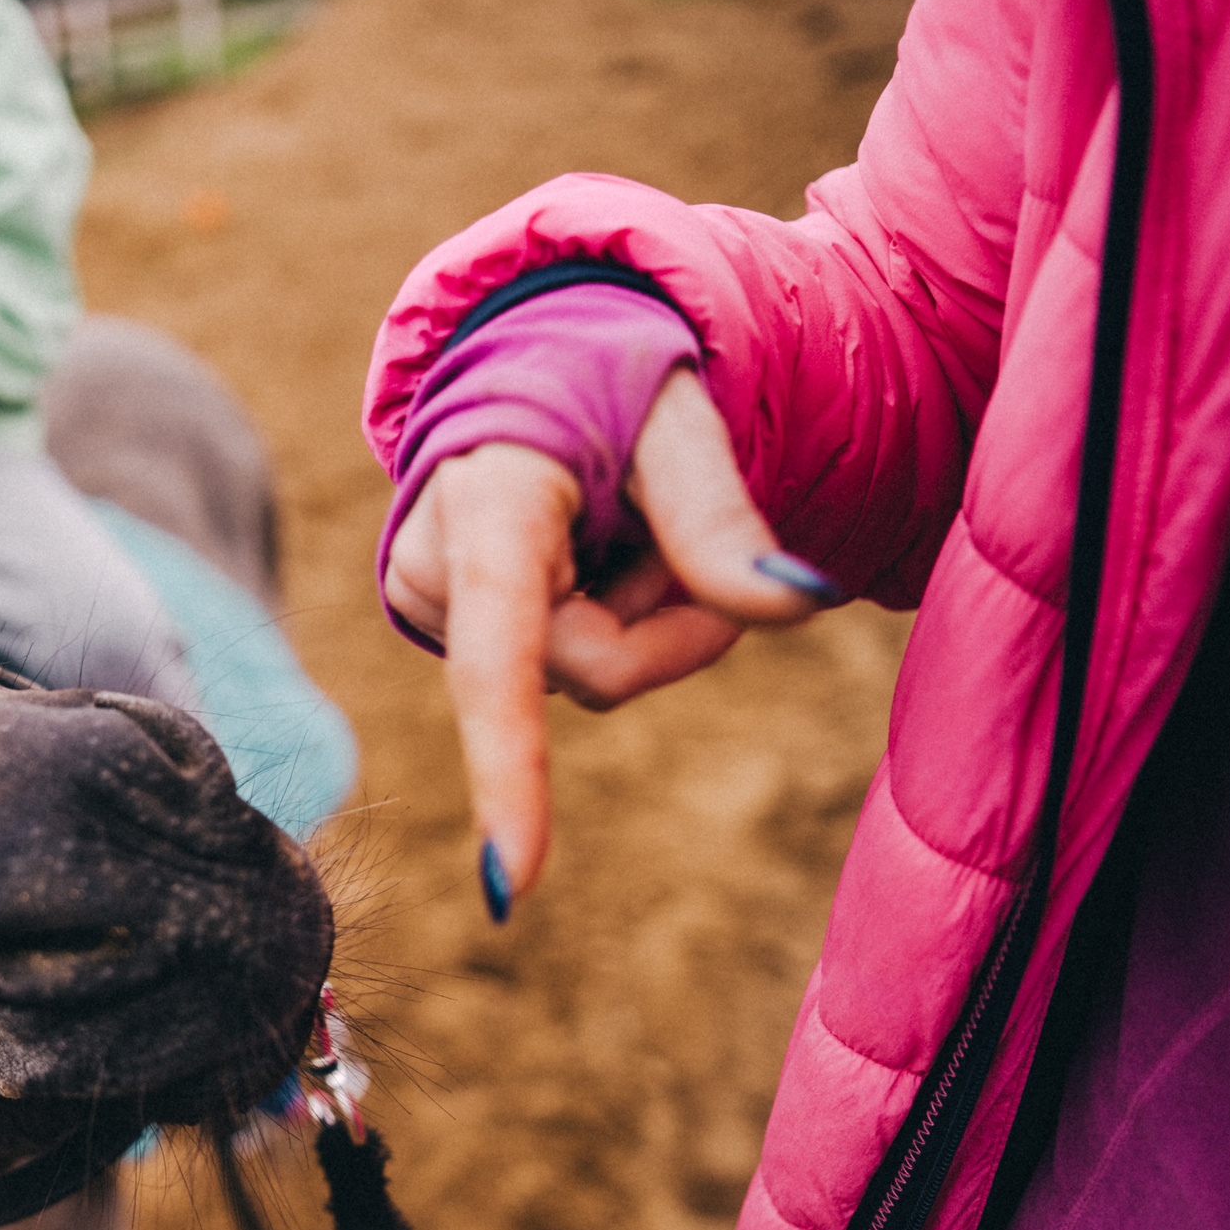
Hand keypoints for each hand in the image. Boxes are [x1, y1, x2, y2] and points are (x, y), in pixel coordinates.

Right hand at [383, 367, 835, 914]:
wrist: (533, 349)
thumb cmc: (610, 371)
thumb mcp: (679, 416)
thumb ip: (723, 515)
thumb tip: (799, 601)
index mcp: (484, 503)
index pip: (502, 659)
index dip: (511, 769)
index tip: (516, 880)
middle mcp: (432, 568)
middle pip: (594, 672)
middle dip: (674, 623)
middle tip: (678, 530)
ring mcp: (430, 606)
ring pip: (582, 678)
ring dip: (641, 614)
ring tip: (617, 522)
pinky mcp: (447, 628)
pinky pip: (561, 669)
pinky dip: (608, 618)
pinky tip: (587, 550)